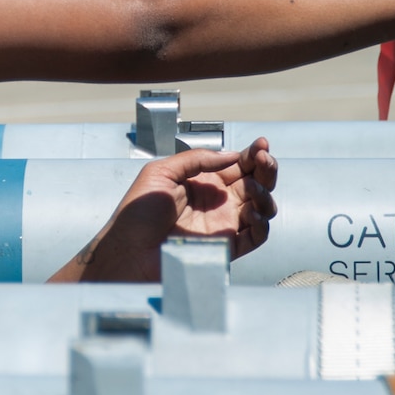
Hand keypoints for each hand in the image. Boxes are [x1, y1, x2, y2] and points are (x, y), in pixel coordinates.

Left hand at [48, 139, 276, 282]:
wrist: (129, 250)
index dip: (252, 154)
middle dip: (265, 168)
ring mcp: (223, 224)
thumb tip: (231, 155)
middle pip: (254, 182)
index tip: (261, 144)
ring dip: (265, 194)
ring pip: (261, 207)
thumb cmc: (138, 212)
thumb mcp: (161, 172)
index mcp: (202, 181)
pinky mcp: (226, 247)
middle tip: (264, 159)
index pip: (236, 164)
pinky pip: (255, 235)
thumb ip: (196, 160)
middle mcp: (216, 201)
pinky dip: (261, 223)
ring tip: (254, 187)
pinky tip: (253, 212)